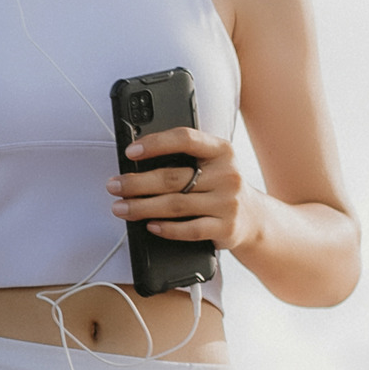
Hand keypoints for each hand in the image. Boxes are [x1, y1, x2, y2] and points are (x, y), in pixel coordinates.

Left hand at [107, 127, 258, 250]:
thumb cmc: (220, 185)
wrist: (254, 218)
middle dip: (136, 182)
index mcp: (221, 150)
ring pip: (176, 205)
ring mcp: (228, 203)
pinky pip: (190, 230)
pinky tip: (150, 225)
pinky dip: (166, 229)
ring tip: (121, 207)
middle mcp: (227, 174)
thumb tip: (137, 159)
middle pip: (173, 177)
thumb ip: (185, 158)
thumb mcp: (211, 163)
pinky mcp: (226, 228)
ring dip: (142, 207)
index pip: (186, 139)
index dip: (156, 143)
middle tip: (114, 185)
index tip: (131, 151)